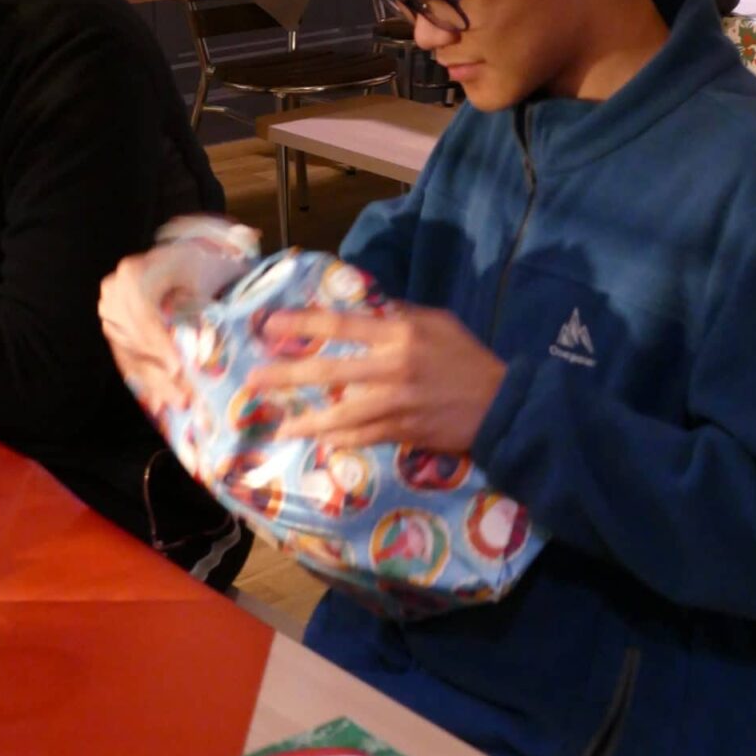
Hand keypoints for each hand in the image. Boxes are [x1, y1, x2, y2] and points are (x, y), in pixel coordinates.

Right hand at [98, 249, 192, 419]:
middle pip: (134, 340)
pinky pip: (126, 359)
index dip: (158, 343)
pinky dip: (145, 380)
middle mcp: (114, 293)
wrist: (180, 259)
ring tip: (178, 404)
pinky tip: (159, 402)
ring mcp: (109, 313)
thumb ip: (198, 310)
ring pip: (129, 355)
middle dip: (160, 372)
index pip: (142, 314)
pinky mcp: (112, 329)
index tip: (178, 367)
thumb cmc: (196, 265)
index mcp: (133, 275)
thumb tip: (202, 356)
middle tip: (184, 398)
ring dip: (154, 383)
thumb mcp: (201, 277)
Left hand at [246, 303, 506, 453]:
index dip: (302, 324)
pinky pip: (361, 438)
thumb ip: (401, 316)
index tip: (270, 326)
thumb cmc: (469, 359)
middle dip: (286, 375)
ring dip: (307, 422)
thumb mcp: (440, 323)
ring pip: (340, 414)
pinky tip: (319, 444)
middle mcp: (393, 367)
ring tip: (280, 428)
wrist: (502, 405)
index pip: (341, 324)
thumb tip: (366, 312)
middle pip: (328, 369)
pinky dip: (339, 441)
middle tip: (254, 381)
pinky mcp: (402, 432)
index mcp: (401, 333)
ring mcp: (396, 403)